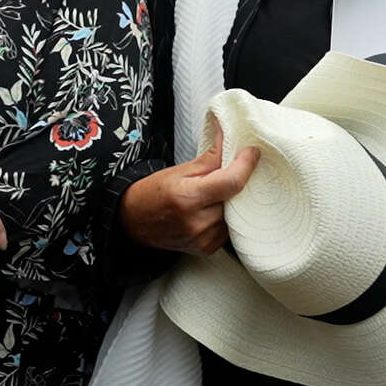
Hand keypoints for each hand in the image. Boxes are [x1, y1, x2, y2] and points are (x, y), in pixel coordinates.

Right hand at [120, 136, 258, 255]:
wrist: (133, 222)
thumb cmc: (152, 193)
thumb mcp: (179, 170)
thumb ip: (211, 156)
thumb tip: (229, 136)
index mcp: (188, 198)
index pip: (231, 182)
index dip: (246, 165)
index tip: (252, 152)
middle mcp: (198, 222)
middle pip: (236, 197)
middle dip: (238, 181)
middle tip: (233, 169)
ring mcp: (203, 239)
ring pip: (235, 214)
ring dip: (233, 200)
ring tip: (218, 191)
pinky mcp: (207, 249)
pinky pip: (228, 229)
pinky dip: (225, 216)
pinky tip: (213, 209)